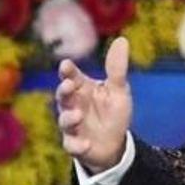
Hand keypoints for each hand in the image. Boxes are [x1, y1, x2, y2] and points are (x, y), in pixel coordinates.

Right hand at [55, 36, 132, 173]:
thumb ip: (117, 68)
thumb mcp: (119, 90)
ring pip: (64, 120)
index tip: (66, 65)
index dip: (67, 71)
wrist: (114, 143)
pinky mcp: (76, 144)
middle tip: (69, 85)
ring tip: (78, 115)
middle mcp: (73, 105)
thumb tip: (122, 39)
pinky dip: (77, 145)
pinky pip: (72, 145)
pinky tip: (85, 143)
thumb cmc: (113, 112)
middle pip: (63, 96)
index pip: (71, 76)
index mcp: (82, 88)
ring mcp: (72, 125)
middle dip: (64, 91)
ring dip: (69, 117)